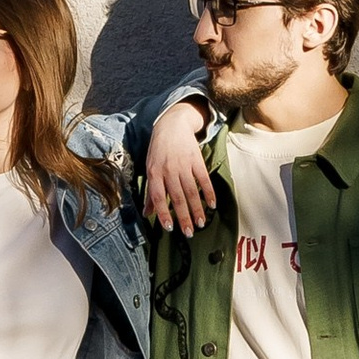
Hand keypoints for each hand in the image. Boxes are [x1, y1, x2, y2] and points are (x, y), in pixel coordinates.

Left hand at [143, 101, 214, 235]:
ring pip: (191, 191)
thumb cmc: (158, 150)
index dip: (163, 213)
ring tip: (201, 223)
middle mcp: (168, 170)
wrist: (172, 125)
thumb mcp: (150, 168)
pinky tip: (212, 204)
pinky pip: (203, 179)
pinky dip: (208, 192)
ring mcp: (184, 165)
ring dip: (197, 209)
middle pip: (177, 197)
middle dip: (183, 216)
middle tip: (189, 233)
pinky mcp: (197, 160)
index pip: (157, 196)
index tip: (169, 228)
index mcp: (154, 172)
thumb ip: (150, 192)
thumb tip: (147, 214)